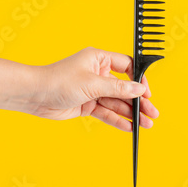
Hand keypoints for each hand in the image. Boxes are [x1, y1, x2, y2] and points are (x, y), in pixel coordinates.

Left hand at [30, 47, 158, 130]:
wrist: (35, 96)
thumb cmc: (58, 81)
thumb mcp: (93, 84)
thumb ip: (118, 88)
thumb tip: (138, 89)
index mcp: (99, 59)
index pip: (127, 67)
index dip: (138, 80)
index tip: (147, 92)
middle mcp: (97, 74)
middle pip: (124, 88)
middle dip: (138, 101)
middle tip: (152, 112)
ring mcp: (93, 90)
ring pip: (117, 103)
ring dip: (131, 113)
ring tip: (146, 123)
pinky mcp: (87, 105)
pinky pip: (106, 112)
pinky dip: (117, 120)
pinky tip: (130, 126)